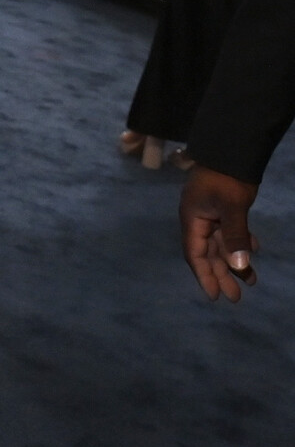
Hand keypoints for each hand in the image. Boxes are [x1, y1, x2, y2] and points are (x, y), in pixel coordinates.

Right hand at [179, 164, 258, 301]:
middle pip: (209, 254)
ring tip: (251, 280)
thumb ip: (235, 237)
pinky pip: (231, 232)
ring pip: (222, 245)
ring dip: (235, 262)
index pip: (196, 255)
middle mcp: (199, 221)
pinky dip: (241, 243)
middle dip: (222, 275)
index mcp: (193, 221)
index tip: (215, 297)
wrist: (231, 149)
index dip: (205, 276)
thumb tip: (239, 266)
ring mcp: (211, 214)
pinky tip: (254, 251)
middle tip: (237, 297)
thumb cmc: (226, 179)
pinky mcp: (224, 209)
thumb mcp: (231, 208)